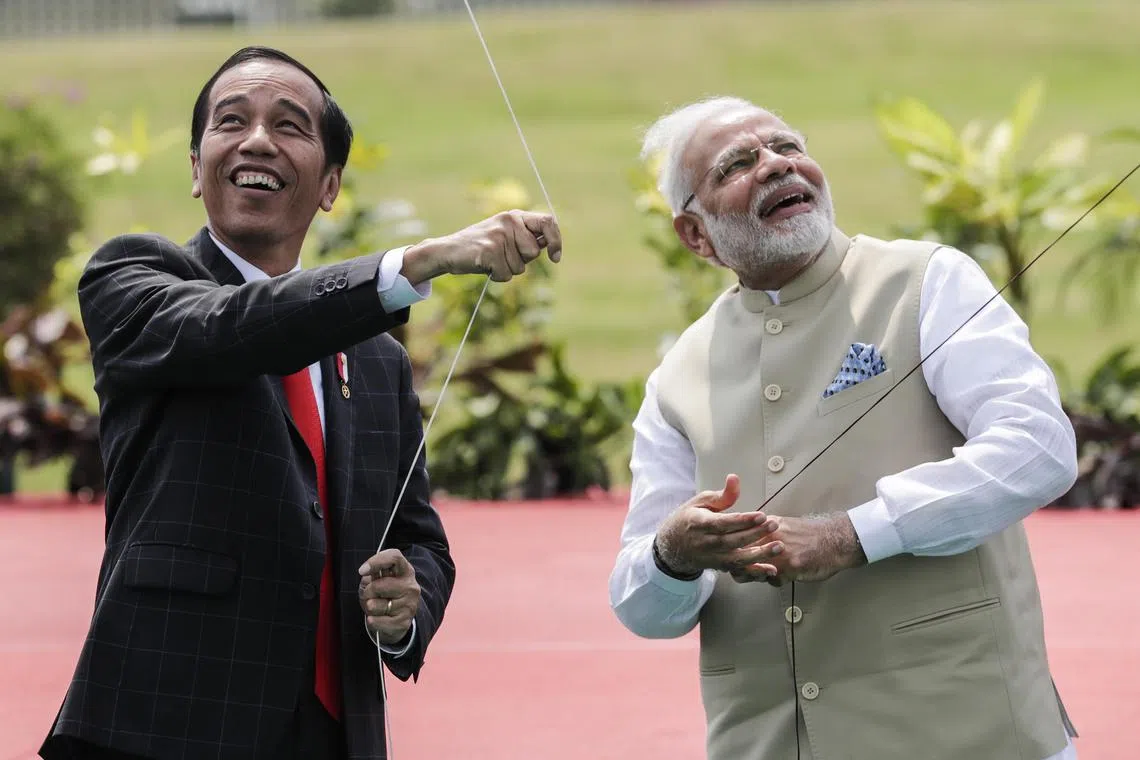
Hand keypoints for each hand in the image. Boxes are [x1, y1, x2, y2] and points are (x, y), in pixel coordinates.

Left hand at [357, 549, 420, 645]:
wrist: (395, 620)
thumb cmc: (384, 595)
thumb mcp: (379, 579)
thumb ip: (374, 573)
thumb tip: (367, 574)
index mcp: (405, 571)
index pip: (394, 557)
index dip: (376, 561)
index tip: (362, 571)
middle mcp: (410, 586)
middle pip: (379, 585)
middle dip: (368, 591)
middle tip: (370, 595)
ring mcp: (409, 605)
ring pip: (375, 605)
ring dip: (369, 607)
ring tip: (375, 607)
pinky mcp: (403, 622)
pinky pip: (377, 621)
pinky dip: (372, 621)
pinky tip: (375, 619)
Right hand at [401, 210, 561, 283]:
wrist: (448, 251)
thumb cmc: (480, 247)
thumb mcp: (505, 236)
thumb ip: (526, 238)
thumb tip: (549, 245)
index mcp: (515, 216)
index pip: (547, 221)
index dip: (556, 241)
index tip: (555, 258)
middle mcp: (508, 221)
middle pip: (533, 253)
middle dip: (520, 261)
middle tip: (501, 256)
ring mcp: (498, 235)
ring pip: (519, 268)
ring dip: (506, 270)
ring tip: (490, 260)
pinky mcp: (489, 250)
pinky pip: (505, 274)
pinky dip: (496, 276)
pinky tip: (483, 266)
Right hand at [654, 473, 780, 577]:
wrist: (672, 546)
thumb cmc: (687, 520)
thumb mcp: (699, 502)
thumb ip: (721, 495)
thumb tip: (734, 479)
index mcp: (699, 523)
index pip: (723, 523)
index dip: (743, 520)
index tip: (761, 515)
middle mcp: (705, 543)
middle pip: (733, 540)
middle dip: (755, 533)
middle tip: (774, 524)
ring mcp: (713, 557)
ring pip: (738, 558)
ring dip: (760, 554)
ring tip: (778, 546)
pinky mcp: (719, 566)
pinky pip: (739, 571)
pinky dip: (756, 571)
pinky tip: (771, 569)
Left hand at [731, 514, 866, 584]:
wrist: (835, 540)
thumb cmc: (810, 534)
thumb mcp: (784, 525)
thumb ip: (764, 532)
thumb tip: (746, 539)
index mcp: (767, 525)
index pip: (739, 538)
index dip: (731, 550)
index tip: (728, 557)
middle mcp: (770, 536)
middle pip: (741, 555)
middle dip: (736, 566)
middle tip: (736, 571)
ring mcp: (779, 552)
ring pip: (754, 570)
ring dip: (753, 575)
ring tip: (757, 575)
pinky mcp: (790, 566)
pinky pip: (774, 579)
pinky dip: (775, 581)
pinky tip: (780, 578)